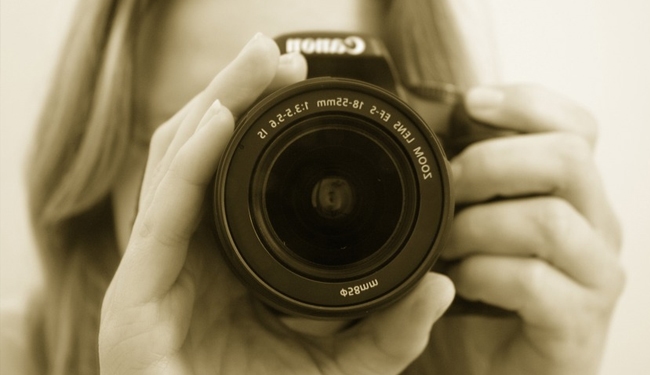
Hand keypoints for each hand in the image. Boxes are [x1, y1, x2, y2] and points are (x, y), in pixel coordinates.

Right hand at [98, 34, 453, 374]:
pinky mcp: (137, 299)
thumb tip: (443, 285)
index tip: (302, 87)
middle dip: (235, 96)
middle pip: (202, 156)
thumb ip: (391, 331)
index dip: (260, 123)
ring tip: (256, 65)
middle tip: (276, 56)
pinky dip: (190, 162)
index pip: (233, 175)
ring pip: (176, 169)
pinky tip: (224, 120)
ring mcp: (158, 275)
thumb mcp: (343, 368)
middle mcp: (186, 260)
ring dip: (215, 108)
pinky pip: (161, 214)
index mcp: (226, 264)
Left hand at [409, 85, 624, 374]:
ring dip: (479, 225)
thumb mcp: (472, 225)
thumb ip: (468, 179)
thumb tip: (432, 123)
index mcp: (575, 194)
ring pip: (548, 220)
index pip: (576, 126)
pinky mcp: (580, 323)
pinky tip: (462, 283)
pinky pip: (533, 280)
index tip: (471, 104)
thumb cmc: (483, 295)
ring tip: (447, 245)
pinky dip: (483, 275)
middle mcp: (597, 227)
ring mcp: (595, 276)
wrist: (493, 368)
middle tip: (450, 185)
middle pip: (568, 158)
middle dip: (493, 162)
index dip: (528, 103)